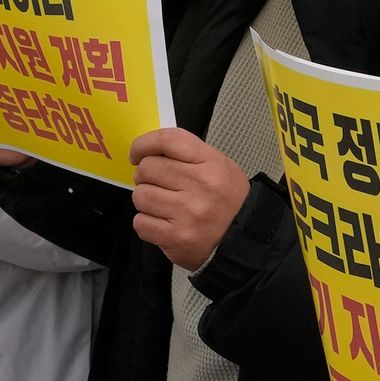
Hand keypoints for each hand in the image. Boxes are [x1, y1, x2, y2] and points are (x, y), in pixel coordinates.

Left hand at [129, 127, 251, 270]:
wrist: (242, 239)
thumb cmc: (226, 200)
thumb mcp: (219, 166)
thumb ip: (186, 155)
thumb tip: (146, 153)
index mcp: (212, 164)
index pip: (168, 141)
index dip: (144, 144)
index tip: (137, 153)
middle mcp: (201, 186)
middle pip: (147, 168)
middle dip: (145, 176)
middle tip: (157, 184)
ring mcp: (188, 213)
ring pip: (140, 196)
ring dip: (146, 200)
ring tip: (163, 205)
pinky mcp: (176, 238)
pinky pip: (140, 222)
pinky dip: (147, 223)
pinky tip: (163, 223)